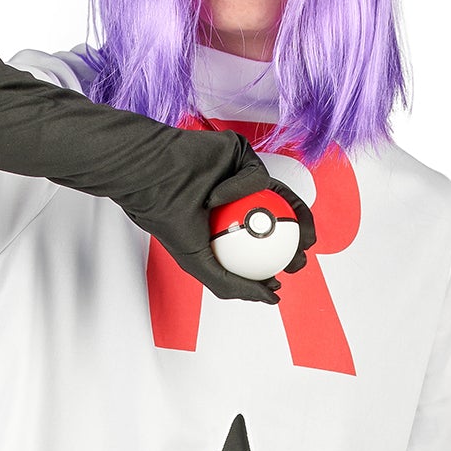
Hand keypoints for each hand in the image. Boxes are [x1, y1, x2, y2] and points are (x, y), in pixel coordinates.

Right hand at [157, 163, 316, 303]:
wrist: (148, 176)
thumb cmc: (167, 218)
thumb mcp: (200, 264)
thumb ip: (234, 284)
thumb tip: (271, 298)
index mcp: (230, 225)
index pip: (263, 244)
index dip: (278, 262)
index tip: (281, 277)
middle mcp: (239, 200)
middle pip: (279, 220)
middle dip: (297, 242)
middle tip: (299, 258)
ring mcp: (242, 174)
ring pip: (280, 196)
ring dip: (297, 217)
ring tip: (303, 237)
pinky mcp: (242, 152)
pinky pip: (254, 175)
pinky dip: (239, 188)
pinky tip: (218, 200)